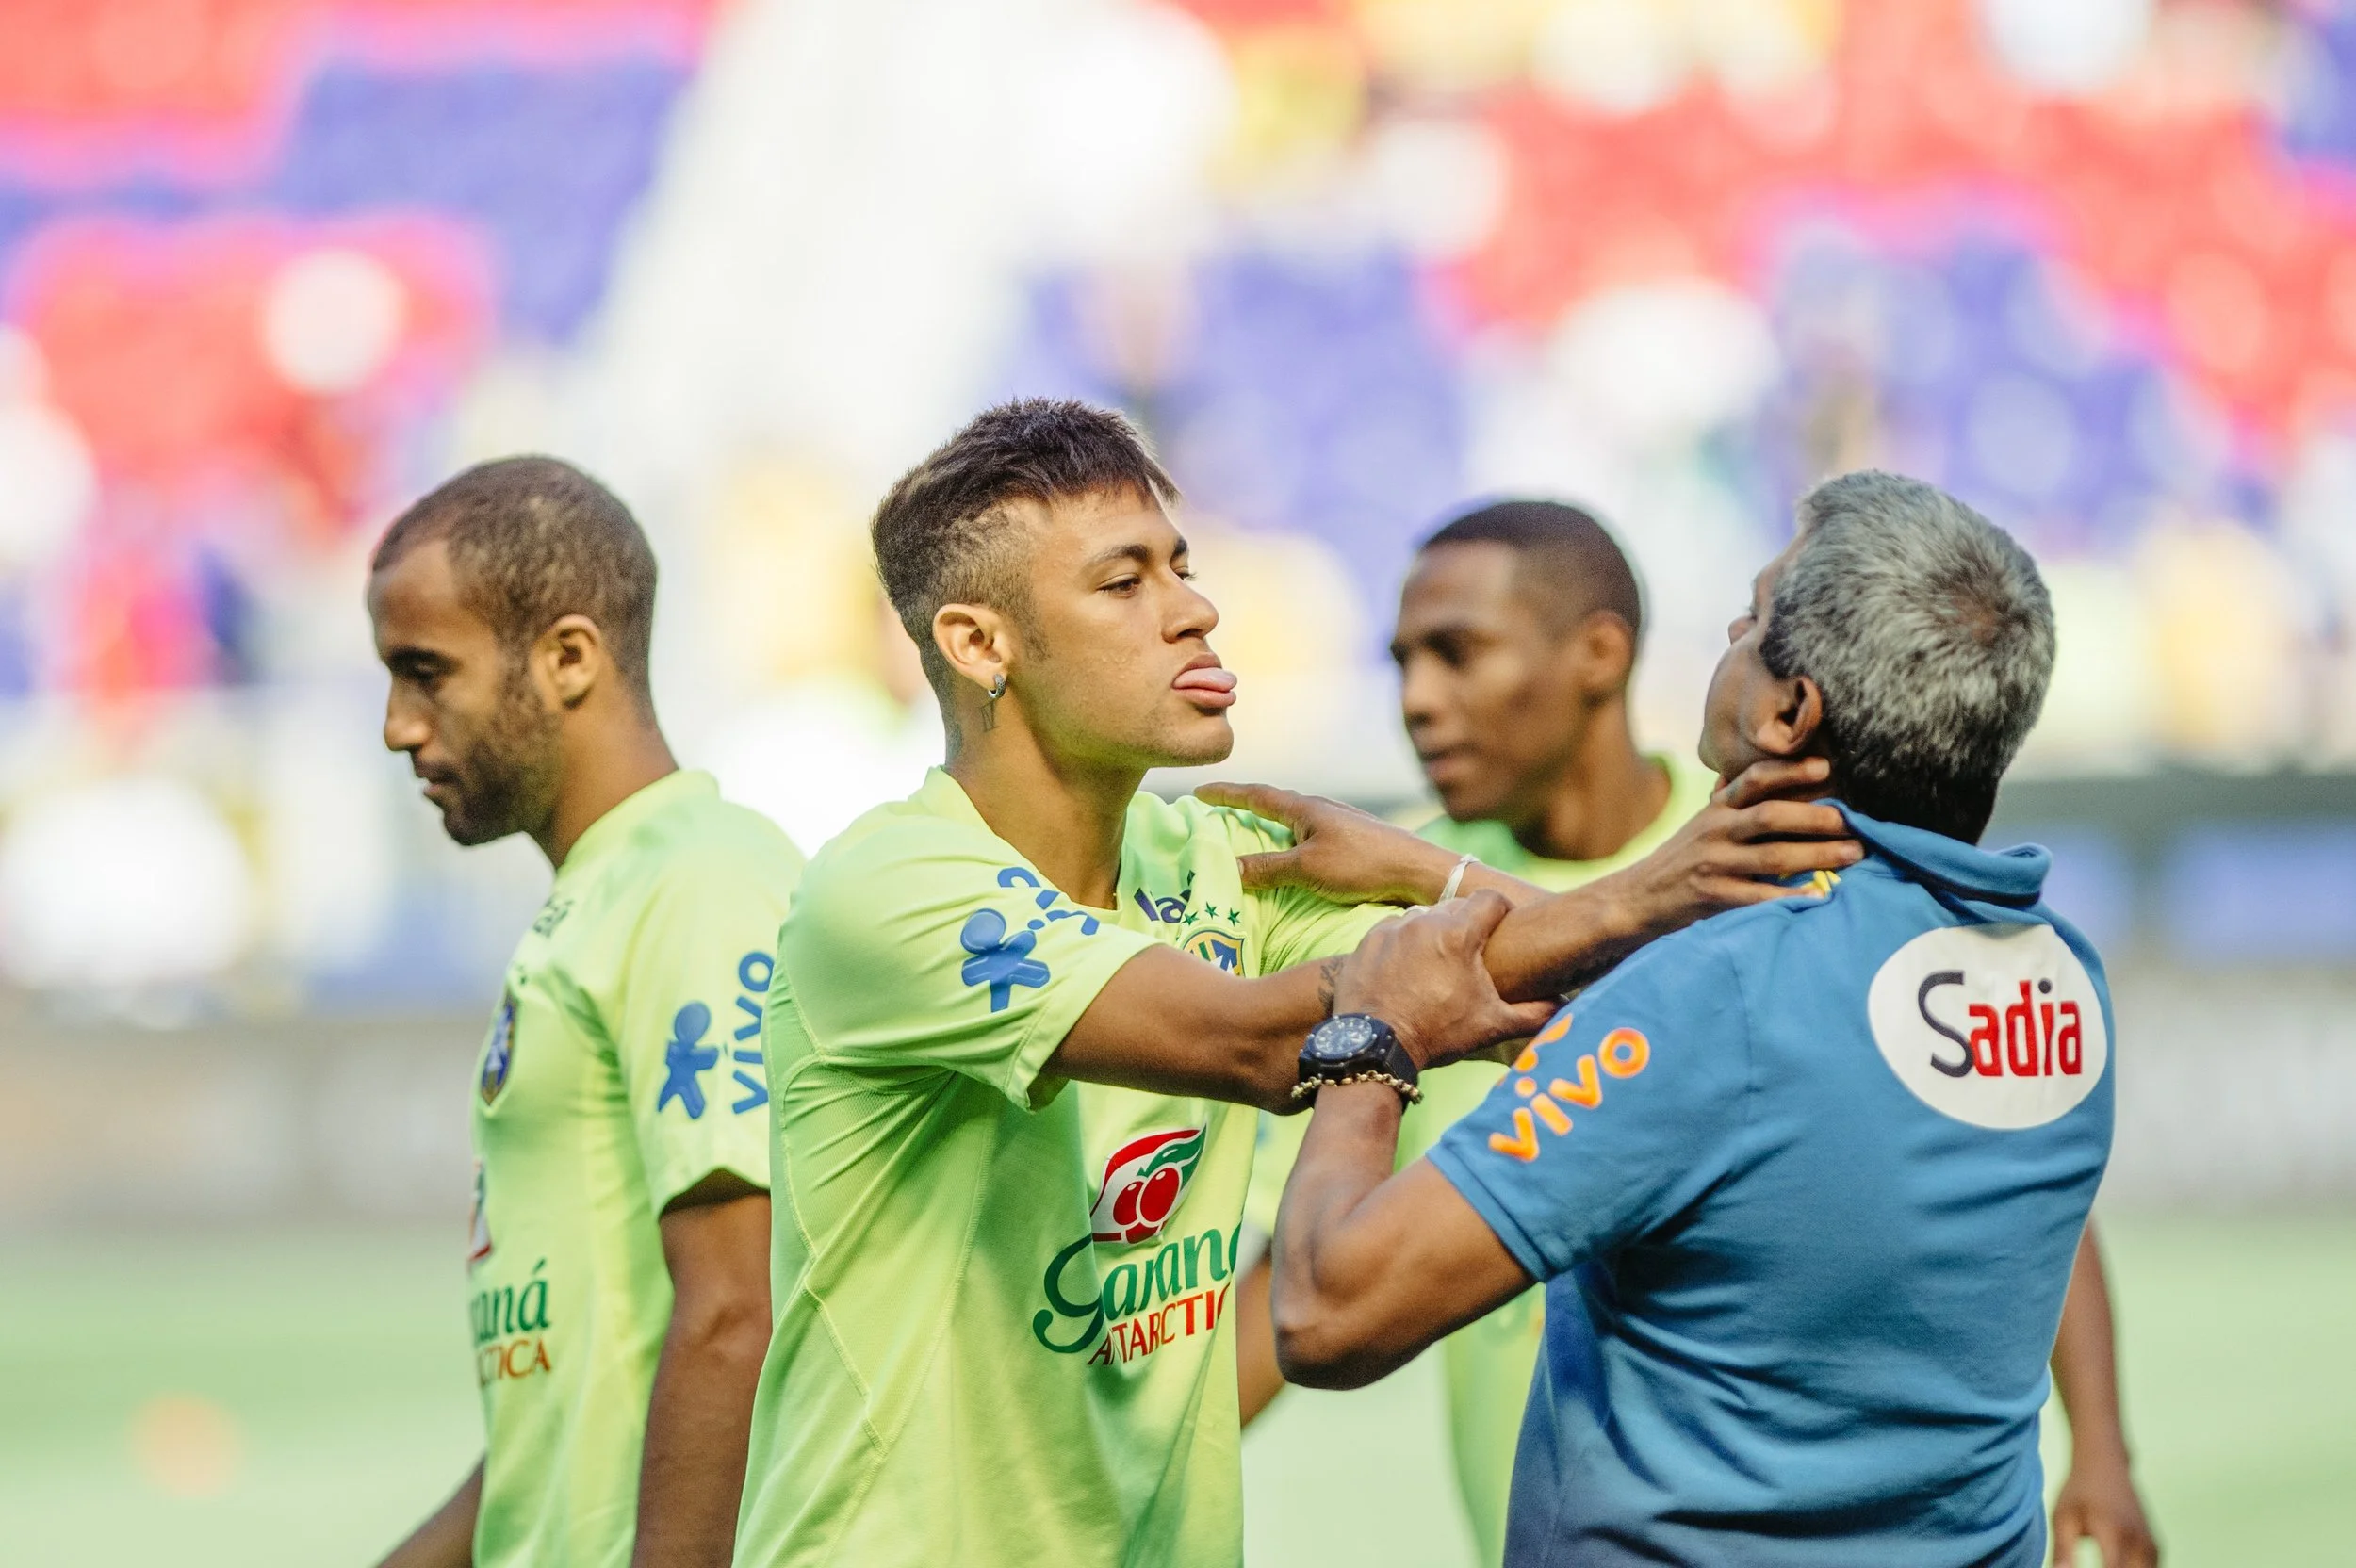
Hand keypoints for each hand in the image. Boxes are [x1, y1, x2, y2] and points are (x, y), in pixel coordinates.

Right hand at [1194, 781, 1458, 905]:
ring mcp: (1341, 821)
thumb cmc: (1363, 865)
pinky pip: (1311, 831)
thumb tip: (1229, 867)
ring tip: (1254, 832)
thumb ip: (1268, 868)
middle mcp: (1322, 808)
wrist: (1419, 870)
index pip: (1256, 796)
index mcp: (1305, 809)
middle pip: (1276, 802)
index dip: (1226, 794)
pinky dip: (1292, 837)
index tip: (1199, 791)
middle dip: (1247, 805)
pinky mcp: (1355, 837)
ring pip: (1296, 817)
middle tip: (1221, 810)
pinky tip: (1297, 851)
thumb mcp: (1308, 869)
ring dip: (1271, 822)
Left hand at [1331, 891, 1560, 1068]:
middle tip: (1473, 953)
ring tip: (1440, 962)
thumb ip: (1533, 1013)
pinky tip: (1409, 968)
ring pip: (1423, 916)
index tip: (1504, 927)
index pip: (1490, 899)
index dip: (1502, 910)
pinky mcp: (1368, 941)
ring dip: (1435, 931)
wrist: (1376, 1047)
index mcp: (1457, 933)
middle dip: (1468, 924)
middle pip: (1456, 907)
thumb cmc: (1438, 1034)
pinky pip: (1394, 929)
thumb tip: (1565, 1006)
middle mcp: (1423, 921)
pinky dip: (1405, 942)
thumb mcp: (1492, 1025)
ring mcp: (1392, 929)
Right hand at [1587, 757, 1859, 943]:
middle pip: (1771, 816)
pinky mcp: (1713, 897)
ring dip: (1818, 855)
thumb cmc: (1682, 859)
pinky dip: (1792, 897)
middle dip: (1816, 818)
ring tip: (1854, 854)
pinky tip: (1821, 897)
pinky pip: (1760, 897)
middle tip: (1853, 821)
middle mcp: (1714, 831)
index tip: (1825, 767)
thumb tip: (1776, 776)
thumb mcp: (1703, 824)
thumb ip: (1734, 803)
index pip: (1753, 779)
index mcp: (1716, 809)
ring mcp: (1713, 864)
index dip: (1789, 770)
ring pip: (1773, 857)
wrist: (1637, 898)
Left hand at [2050, 1455, 2158, 1567]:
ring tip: (2099, 1561)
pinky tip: (2110, 1564)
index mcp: (2114, 1535)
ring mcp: (2152, 1548)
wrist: (2107, 1465)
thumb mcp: (2063, 1517)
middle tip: (2090, 1565)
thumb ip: (2063, 1551)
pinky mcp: (2156, 1550)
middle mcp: (2140, 1544)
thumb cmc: (2079, 1491)